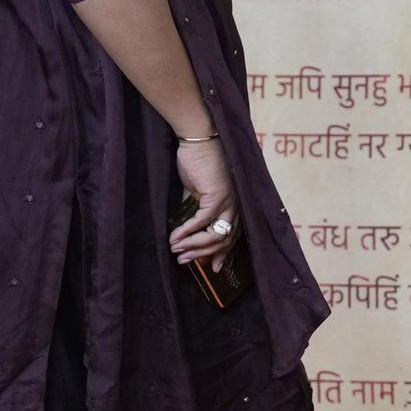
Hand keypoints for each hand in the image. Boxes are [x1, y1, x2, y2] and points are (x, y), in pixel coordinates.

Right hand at [168, 137, 240, 272]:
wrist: (199, 141)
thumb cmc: (198, 164)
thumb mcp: (198, 193)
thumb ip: (197, 211)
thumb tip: (188, 232)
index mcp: (233, 206)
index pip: (232, 237)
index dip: (223, 255)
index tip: (214, 269)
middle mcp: (235, 207)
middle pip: (223, 241)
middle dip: (202, 254)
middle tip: (183, 260)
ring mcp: (228, 202)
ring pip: (214, 235)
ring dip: (193, 246)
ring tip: (176, 250)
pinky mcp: (217, 196)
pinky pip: (202, 221)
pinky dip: (187, 232)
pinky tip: (175, 237)